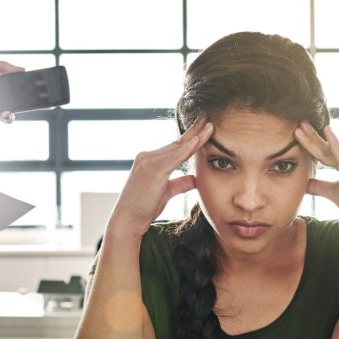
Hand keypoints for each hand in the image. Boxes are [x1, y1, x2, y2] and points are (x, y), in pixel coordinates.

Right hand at [107, 118, 212, 237]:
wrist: (127, 221)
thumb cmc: (144, 209)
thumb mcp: (166, 193)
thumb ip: (180, 184)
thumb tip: (194, 179)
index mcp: (149, 161)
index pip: (175, 147)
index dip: (190, 138)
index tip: (203, 128)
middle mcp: (147, 157)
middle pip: (177, 143)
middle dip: (194, 130)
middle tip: (208, 117)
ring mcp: (149, 162)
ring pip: (178, 147)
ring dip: (196, 136)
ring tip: (210, 125)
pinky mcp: (153, 170)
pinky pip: (175, 157)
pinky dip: (188, 148)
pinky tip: (199, 140)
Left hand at [294, 122, 338, 241]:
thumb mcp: (333, 193)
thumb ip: (319, 186)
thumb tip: (304, 183)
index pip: (327, 152)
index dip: (312, 144)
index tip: (298, 134)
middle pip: (327, 147)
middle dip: (311, 137)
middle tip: (297, 124)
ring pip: (329, 151)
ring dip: (313, 140)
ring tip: (299, 129)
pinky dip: (333, 143)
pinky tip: (326, 131)